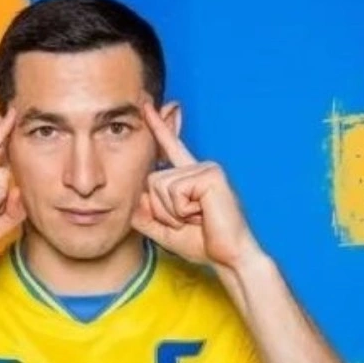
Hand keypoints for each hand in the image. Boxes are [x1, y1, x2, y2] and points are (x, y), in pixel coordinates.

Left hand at [131, 100, 260, 270]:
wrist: (229, 257)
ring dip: (172, 212)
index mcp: (190, 177)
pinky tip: (202, 214)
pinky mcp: (210, 174)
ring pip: (159, 186)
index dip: (158, 126)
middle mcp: (199, 167)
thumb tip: (134, 196)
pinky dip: (182, 210)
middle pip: (151, 180)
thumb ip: (145, 214)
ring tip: (197, 218)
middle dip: (162, 210)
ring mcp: (206, 168)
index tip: (147, 105)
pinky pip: (174, 190)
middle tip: (189, 221)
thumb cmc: (203, 244)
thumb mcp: (164, 230)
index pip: (170, 148)